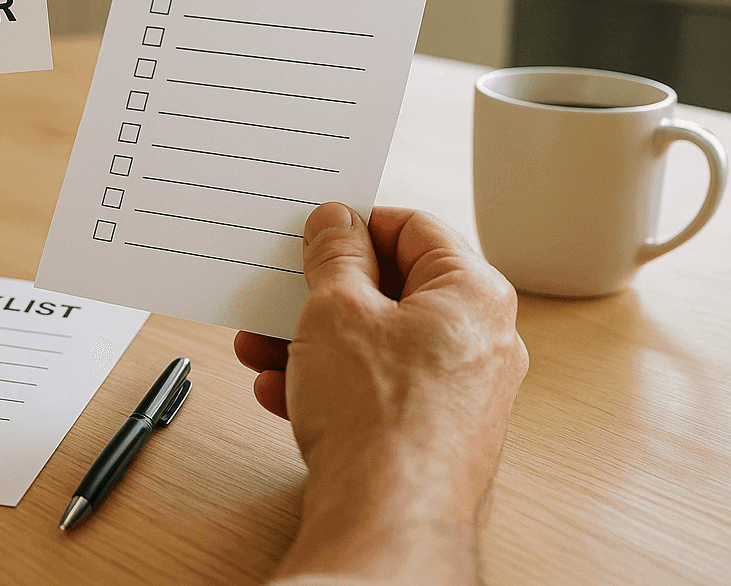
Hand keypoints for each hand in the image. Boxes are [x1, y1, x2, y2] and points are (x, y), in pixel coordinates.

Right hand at [235, 204, 527, 584]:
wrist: (388, 519)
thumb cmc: (378, 414)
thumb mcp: (335, 309)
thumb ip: (335, 254)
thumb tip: (337, 222)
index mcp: (473, 293)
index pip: (413, 228)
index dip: (356, 224)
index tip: (314, 232)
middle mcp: (480, 341)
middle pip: (392, 290)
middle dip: (323, 293)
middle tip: (279, 290)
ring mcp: (461, 393)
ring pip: (378, 344)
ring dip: (313, 341)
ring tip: (261, 347)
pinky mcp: (435, 434)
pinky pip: (379, 390)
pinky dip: (331, 384)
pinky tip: (282, 392)